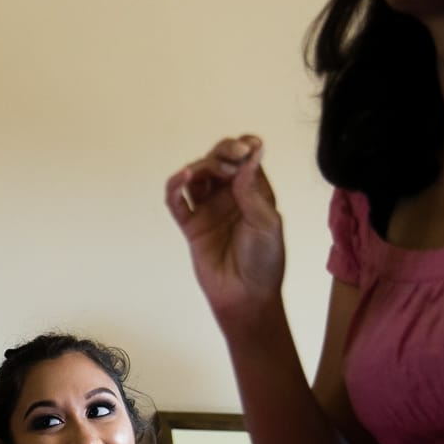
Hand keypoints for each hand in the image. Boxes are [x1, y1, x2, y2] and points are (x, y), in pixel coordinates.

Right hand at [163, 134, 286, 328]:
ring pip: (196, 176)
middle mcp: (230, 196)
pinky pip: (177, 202)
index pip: (246, 159)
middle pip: (219, 161)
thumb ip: (254, 192)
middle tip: (230, 158)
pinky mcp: (191, 225)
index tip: (247, 147)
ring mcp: (208, 209)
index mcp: (254, 192)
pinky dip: (175, 187)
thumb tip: (247, 158)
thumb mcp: (268, 224)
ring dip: (199, 166)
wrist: (246, 296)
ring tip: (206, 171)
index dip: (244, 147)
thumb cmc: (264, 261)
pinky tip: (182, 177)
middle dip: (222, 152)